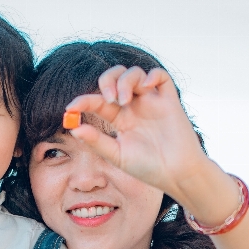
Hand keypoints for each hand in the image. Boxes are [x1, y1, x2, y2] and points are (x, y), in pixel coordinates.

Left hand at [64, 66, 209, 199]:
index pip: (98, 102)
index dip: (83, 101)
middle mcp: (134, 106)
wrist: (177, 175)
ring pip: (135, 73)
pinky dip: (152, 74)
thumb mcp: (118, 156)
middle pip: (116, 78)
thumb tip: (74, 128)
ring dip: (125, 81)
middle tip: (108, 98)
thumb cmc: (149, 168)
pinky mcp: (169, 100)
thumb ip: (97, 141)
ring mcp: (152, 101)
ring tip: (123, 101)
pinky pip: (161, 76)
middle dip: (107, 81)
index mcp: (120, 119)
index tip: (71, 108)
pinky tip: (145, 87)